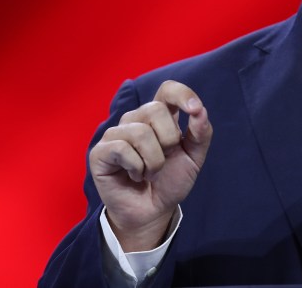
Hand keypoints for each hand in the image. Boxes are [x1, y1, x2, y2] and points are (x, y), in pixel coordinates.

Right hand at [89, 80, 211, 251]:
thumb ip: (201, 133)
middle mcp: (136, 119)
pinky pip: (122, 149)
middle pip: (156, 110)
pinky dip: (136, 168)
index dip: (182, 94)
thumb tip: (200, 111)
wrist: (153, 211)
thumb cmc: (170, 181)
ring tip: (149, 172)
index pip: (168, 89)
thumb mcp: (194, 158)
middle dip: (169, 141)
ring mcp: (116, 134)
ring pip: (141, 132)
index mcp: (159, 116)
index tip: (195, 109)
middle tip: (164, 160)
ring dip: (154, 161)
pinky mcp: (101, 151)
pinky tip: (134, 176)